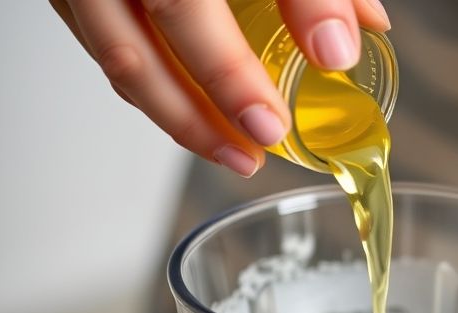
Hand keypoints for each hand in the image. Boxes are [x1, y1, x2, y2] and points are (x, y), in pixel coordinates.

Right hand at [49, 0, 390, 177]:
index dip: (233, 71)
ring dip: (175, 115)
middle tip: (257, 147)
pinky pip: (101, 45)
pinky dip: (148, 87)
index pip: (190, 5)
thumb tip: (356, 34)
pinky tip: (191, 113)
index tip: (278, 115)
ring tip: (232, 152)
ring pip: (117, 57)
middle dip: (205, 109)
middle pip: (144, 45)